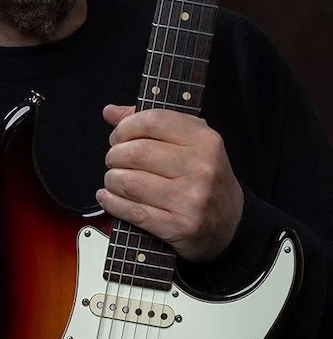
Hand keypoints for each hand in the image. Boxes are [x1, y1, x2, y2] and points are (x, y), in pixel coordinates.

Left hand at [95, 105, 243, 261]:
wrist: (229, 221)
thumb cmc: (205, 177)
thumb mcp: (190, 142)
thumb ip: (152, 123)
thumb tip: (111, 112)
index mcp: (204, 140)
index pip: (152, 121)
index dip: (125, 127)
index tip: (119, 136)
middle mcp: (200, 167)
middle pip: (136, 152)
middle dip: (115, 155)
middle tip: (114, 160)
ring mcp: (190, 199)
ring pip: (129, 183)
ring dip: (112, 180)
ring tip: (114, 179)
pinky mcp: (179, 226)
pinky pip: (132, 212)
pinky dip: (112, 203)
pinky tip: (109, 197)